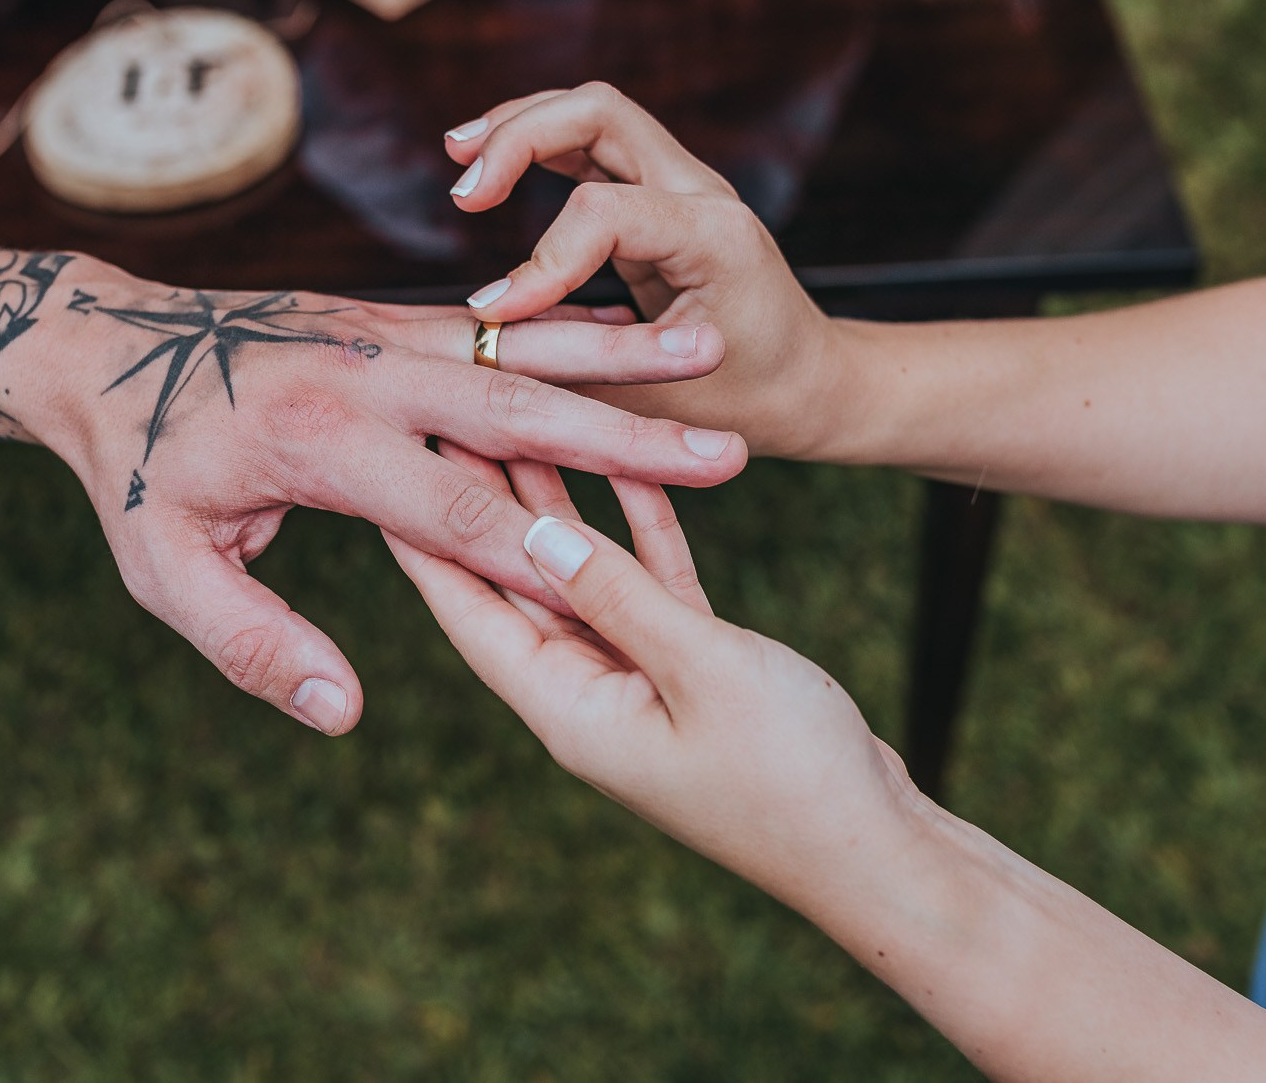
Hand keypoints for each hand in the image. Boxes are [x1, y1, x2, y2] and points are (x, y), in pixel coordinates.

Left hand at [24, 273, 742, 735]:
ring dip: (617, 354)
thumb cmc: (138, 470)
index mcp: (321, 446)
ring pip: (521, 343)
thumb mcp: (165, 573)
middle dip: (629, 433)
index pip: (457, 511)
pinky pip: (493, 320)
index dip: (543, 559)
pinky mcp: (387, 315)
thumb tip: (344, 712)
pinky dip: (566, 324)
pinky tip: (633, 330)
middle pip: (519, 407)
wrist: (102, 344)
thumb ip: (256, 644)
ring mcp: (380, 332)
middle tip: (727, 452)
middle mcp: (364, 376)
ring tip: (709, 349)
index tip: (631, 593)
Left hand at [384, 449, 917, 908]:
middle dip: (481, 498)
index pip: (471, 608)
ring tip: (517, 416)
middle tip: (447, 412)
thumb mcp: (700, 670)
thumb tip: (531, 530)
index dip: (424, 534)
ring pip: (582, 573)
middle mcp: (588, 694)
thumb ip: (615, 595)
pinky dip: (638, 528)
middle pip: (517, 581)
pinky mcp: (695, 670)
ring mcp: (640, 683)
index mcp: (568, 708)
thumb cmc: (794, 779)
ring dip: (557, 500)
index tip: (384, 463)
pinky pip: (649, 584)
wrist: (881, 853)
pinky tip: (628, 463)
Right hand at [444, 83, 852, 458]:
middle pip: (600, 112)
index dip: (538, 261)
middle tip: (462, 191)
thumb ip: (578, 365)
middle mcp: (704, 192)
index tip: (493, 316)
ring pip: (594, 111)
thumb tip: (491, 347)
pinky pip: (593, 142)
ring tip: (459, 154)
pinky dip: (538, 143)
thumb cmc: (750, 401)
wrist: (812, 384)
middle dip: (519, 137)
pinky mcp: (662, 194)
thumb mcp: (663, 400)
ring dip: (521, 125)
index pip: (604, 212)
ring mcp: (685, 183)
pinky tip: (489, 165)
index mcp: (715, 239)